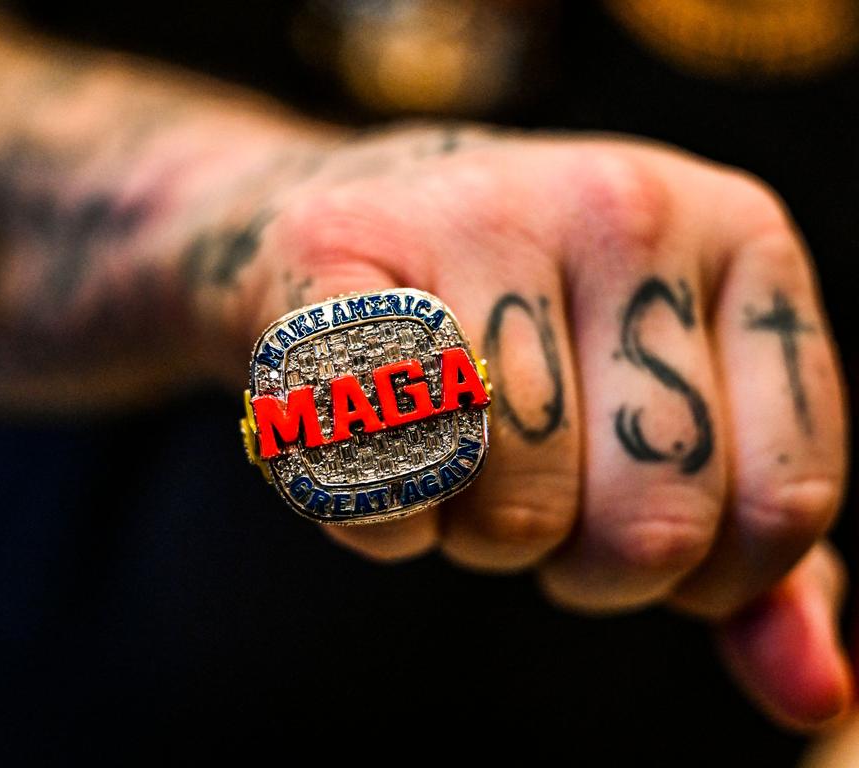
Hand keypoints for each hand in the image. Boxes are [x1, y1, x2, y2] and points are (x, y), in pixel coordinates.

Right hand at [234, 126, 851, 729]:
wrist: (366, 227)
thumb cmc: (532, 335)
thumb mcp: (677, 417)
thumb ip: (756, 552)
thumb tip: (814, 693)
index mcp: (741, 237)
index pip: (784, 502)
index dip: (705, 573)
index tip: (633, 526)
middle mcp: (621, 207)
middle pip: (648, 524)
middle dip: (580, 562)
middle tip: (532, 499)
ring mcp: (476, 215)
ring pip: (510, 511)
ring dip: (472, 536)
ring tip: (453, 460)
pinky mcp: (337, 250)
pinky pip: (383, 468)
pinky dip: (375, 512)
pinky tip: (374, 457)